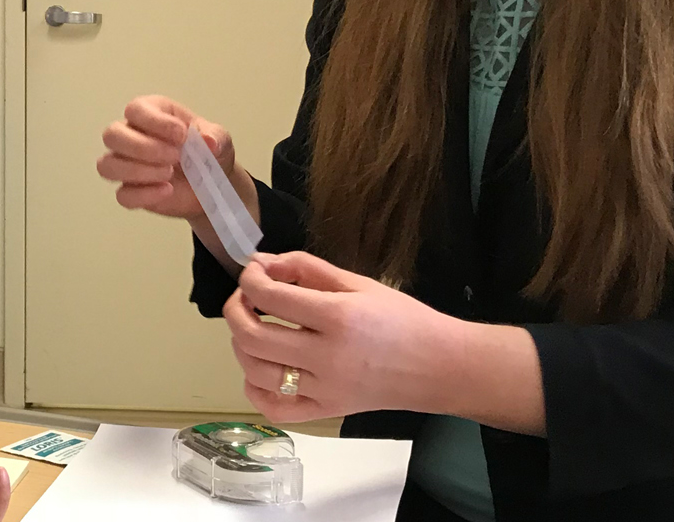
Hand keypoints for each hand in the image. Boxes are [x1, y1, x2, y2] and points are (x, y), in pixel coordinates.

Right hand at [98, 95, 241, 219]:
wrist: (214, 185)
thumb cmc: (209, 152)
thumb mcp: (220, 139)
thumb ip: (215, 137)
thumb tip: (208, 142)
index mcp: (151, 113)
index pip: (135, 109)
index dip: (155, 122)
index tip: (182, 135)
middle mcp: (132, 135)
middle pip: (112, 135)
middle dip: (142, 147)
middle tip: (175, 157)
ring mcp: (127, 164)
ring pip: (107, 165)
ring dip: (137, 171)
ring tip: (168, 174)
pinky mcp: (131, 191)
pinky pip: (122, 195)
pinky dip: (144, 195)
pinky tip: (167, 191)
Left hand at [222, 252, 459, 422]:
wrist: (438, 366)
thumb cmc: (402, 319)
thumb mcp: (358, 283)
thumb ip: (307, 269)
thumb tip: (262, 262)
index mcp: (338, 317)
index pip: (270, 297)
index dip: (250, 278)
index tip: (253, 271)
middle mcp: (326, 357)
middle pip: (252, 336)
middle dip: (235, 309)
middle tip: (246, 297)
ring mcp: (324, 390)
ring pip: (256, 372)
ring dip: (241, 345)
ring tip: (253, 327)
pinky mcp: (325, 411)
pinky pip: (274, 408)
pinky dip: (255, 388)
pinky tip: (261, 368)